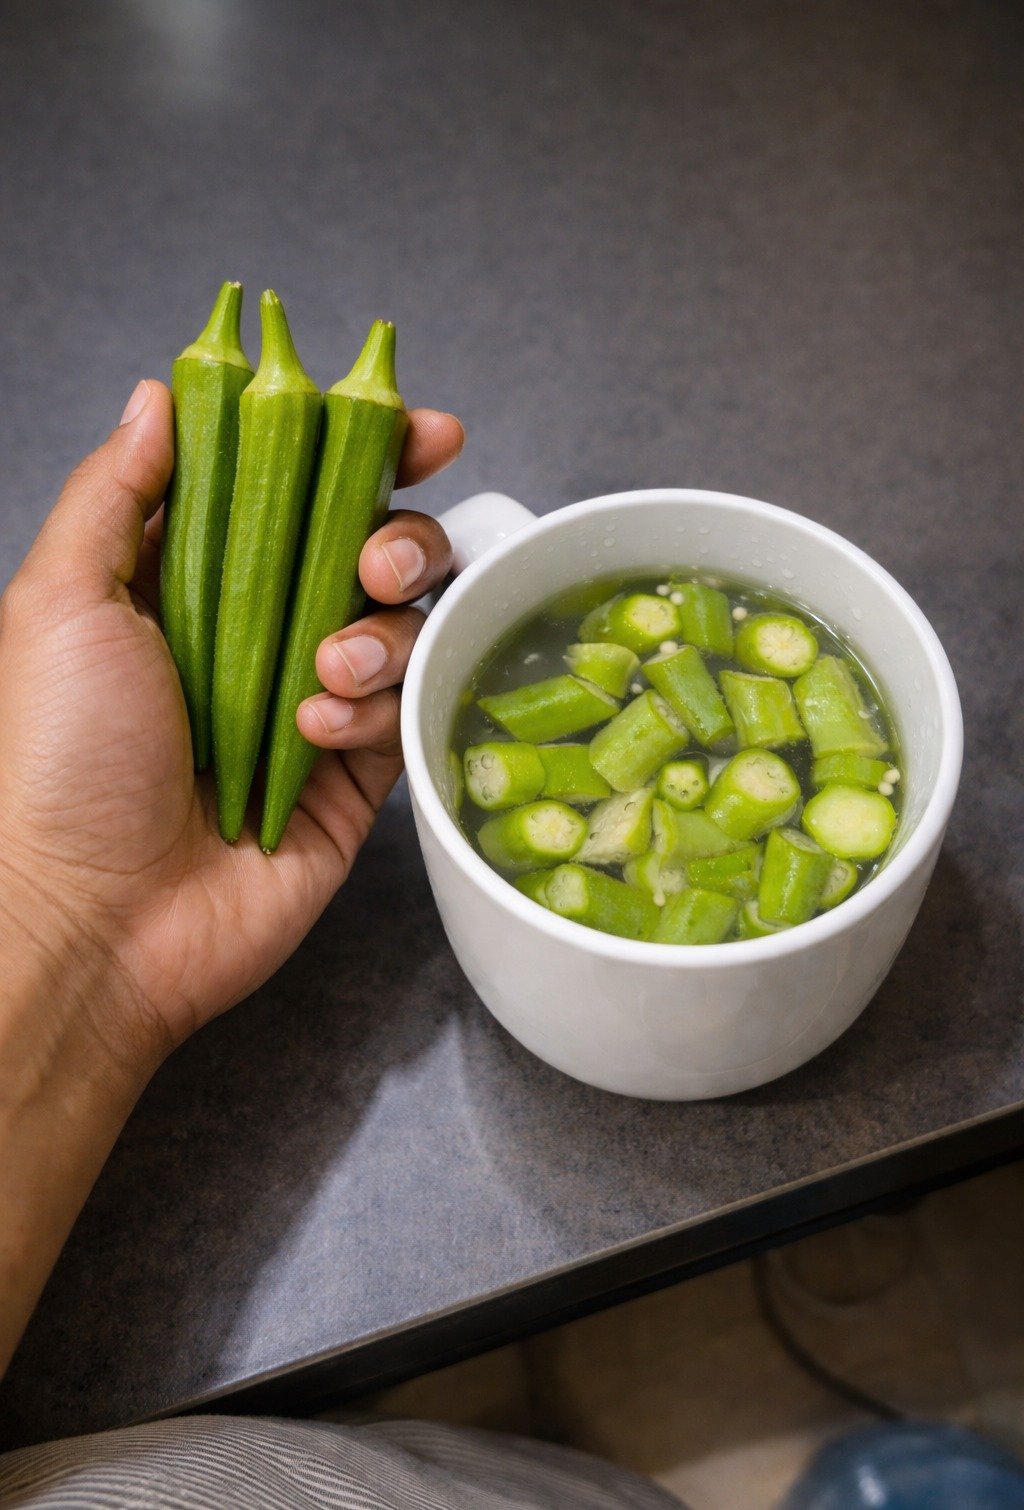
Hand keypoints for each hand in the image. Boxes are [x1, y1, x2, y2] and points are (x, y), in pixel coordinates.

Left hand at [0, 379, 461, 1074]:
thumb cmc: (56, 760)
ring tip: (327, 662)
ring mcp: (315, 699)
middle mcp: (260, 629)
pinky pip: (405, 707)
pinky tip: (319, 725)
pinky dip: (375, 702)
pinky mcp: (356, 772)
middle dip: (397, 532)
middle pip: (372, 541)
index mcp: (191, 578)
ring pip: (405, 620)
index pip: (290, 483)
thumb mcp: (62, 602)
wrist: (96, 922)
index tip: (418, 427)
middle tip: (375, 556)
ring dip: (382, 625)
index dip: (360, 446)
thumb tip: (160, 393)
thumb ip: (118, 490)